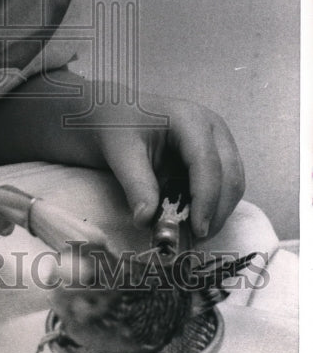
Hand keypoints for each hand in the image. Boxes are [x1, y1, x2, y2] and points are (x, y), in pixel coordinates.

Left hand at [89, 91, 244, 239]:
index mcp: (190, 119)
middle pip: (230, 175)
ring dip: (218, 211)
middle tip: (196, 238)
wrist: (118, 114)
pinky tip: (194, 219)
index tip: (197, 229)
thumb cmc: (118, 127)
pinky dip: (214, 205)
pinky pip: (226, 184)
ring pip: (233, 182)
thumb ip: (136, 185)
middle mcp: (213, 127)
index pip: (207, 163)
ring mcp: (219, 140)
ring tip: (193, 232)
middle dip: (217, 211)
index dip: (206, 198)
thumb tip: (147, 220)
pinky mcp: (218, 154)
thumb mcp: (121, 153)